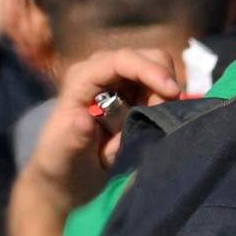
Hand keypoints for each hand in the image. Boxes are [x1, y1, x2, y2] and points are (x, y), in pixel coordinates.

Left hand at [17, 48, 161, 219]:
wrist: (69, 177)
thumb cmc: (62, 165)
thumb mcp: (62, 156)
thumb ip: (73, 138)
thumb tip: (84, 118)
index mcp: (82, 79)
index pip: (121, 60)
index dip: (149, 70)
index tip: (172, 93)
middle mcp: (103, 71)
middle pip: (149, 57)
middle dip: (164, 84)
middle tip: (162, 118)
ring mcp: (122, 80)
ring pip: (162, 73)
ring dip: (166, 98)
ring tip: (151, 128)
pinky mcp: (136, 93)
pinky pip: (163, 90)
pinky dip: (168, 105)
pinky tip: (155, 125)